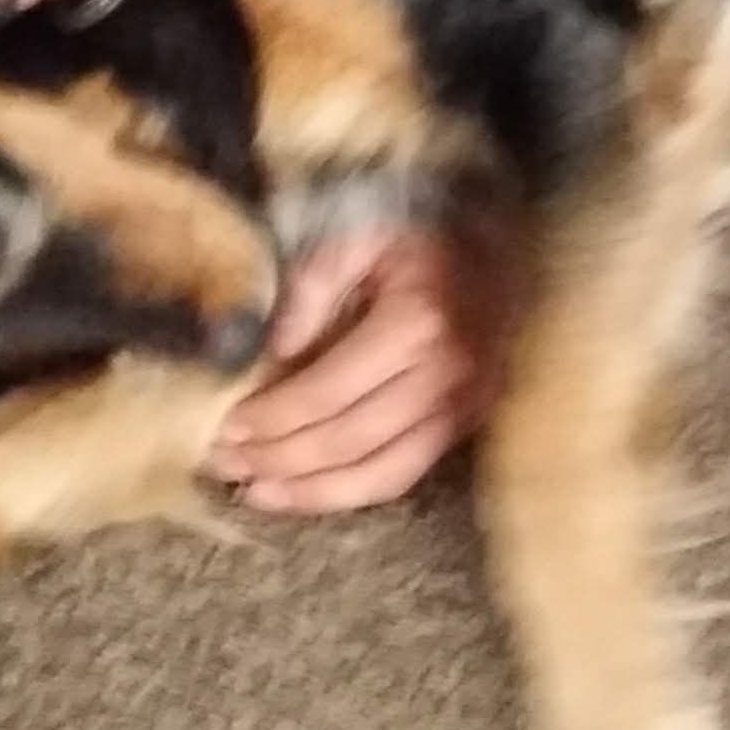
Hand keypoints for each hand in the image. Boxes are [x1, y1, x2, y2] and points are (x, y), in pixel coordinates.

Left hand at [203, 224, 486, 512]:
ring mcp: (462, 408)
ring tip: (254, 494)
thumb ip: (313, 286)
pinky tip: (305, 492)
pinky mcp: (466, 425)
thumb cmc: (424, 236)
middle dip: (278, 459)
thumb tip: (273, 352)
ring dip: (311, 493)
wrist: (507, 247)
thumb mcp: (361, 236)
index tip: (222, 427)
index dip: (271, 417)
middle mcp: (445, 376)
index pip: (327, 392)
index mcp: (415, 324)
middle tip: (222, 464)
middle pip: (348, 440)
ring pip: (379, 474)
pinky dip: (350, 493)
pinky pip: (403, 475)